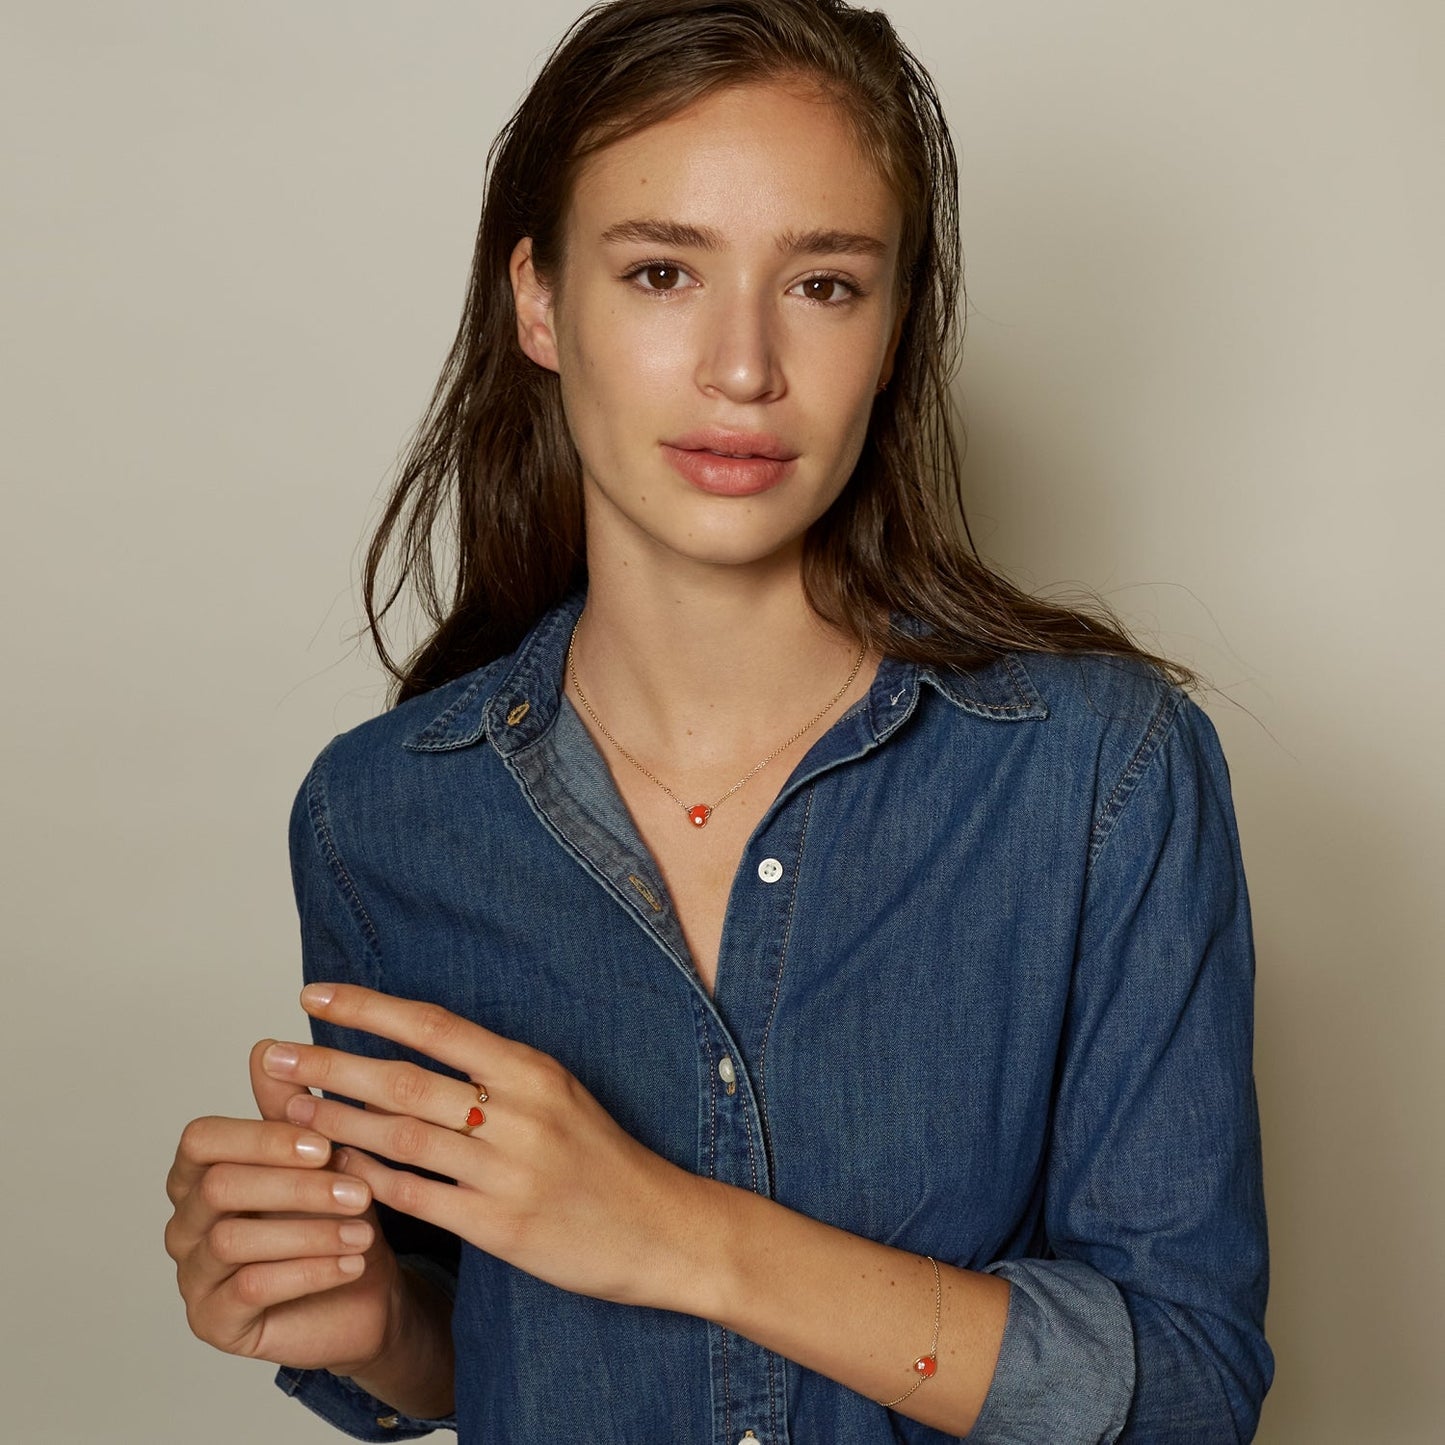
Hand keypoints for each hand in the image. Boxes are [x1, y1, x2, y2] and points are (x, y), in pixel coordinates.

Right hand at [164, 1038, 401, 1373]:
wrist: (369, 1289)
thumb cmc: (342, 1209)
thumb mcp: (327, 1150)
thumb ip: (292, 1104)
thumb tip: (267, 1046)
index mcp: (202, 1169)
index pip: (202, 1139)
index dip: (261, 1138)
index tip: (324, 1143)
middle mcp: (185, 1219)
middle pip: (217, 1188)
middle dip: (295, 1186)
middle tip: (357, 1189)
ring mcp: (193, 1274)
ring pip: (233, 1241)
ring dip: (309, 1231)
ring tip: (364, 1231)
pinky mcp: (212, 1322)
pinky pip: (250, 1290)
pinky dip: (309, 1271)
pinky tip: (351, 1263)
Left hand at [260, 984, 708, 1312]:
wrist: (662, 1227)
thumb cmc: (603, 1156)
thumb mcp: (559, 1093)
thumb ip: (495, 1070)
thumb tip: (416, 1040)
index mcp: (531, 1069)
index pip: (433, 1025)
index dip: (367, 1008)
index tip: (314, 994)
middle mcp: (518, 1113)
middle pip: (404, 1080)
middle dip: (331, 1065)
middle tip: (275, 1055)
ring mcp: (508, 1171)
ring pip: (401, 1138)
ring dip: (337, 1122)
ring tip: (290, 1109)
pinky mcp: (502, 1227)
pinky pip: (418, 1199)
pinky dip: (371, 1183)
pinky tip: (335, 1172)